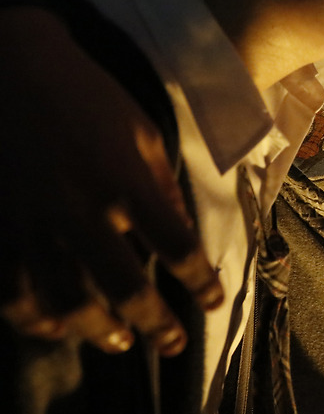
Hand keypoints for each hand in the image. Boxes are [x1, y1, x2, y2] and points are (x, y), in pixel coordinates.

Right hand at [0, 4, 222, 355]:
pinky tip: (56, 327)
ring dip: (96, 331)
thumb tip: (184, 232)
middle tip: (172, 343)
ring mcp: (33, 225)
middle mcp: (81, 212)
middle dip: (154, 323)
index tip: (214, 301)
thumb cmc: (88, 96)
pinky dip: (36, 319)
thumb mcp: (141, 133)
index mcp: (125, 182)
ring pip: (65, 303)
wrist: (13, 70)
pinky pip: (12, 293)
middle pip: (124, 288)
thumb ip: (161, 186)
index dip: (200, 281)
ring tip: (118, 341)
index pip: (176, 246)